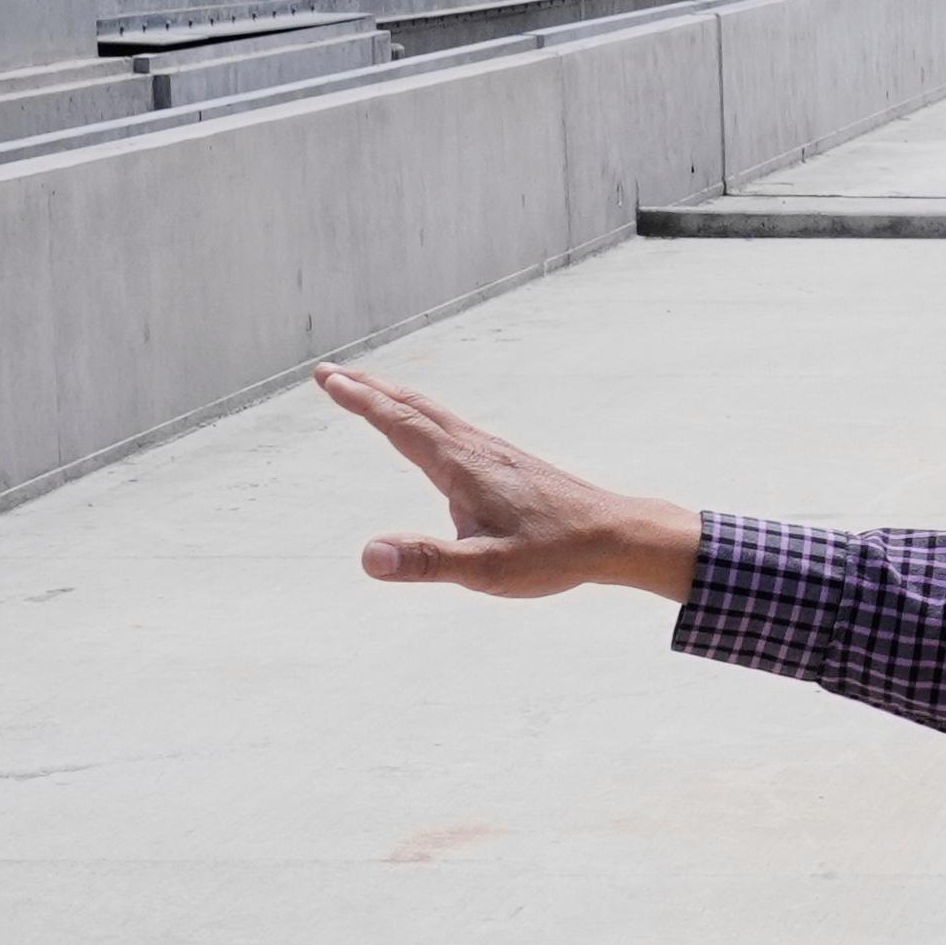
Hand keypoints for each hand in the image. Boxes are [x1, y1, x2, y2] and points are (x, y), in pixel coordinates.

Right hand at [315, 366, 703, 600]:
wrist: (616, 535)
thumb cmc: (556, 554)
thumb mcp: (487, 570)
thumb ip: (428, 562)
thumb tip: (369, 557)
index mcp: (463, 467)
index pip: (401, 424)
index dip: (361, 401)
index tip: (328, 379)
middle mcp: (476, 449)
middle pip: (415, 408)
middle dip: (370, 389)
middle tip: (331, 374)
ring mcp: (495, 453)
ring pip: (437, 414)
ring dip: (397, 399)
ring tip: (370, 392)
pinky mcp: (509, 463)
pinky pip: (454, 427)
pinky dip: (426, 416)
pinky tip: (431, 433)